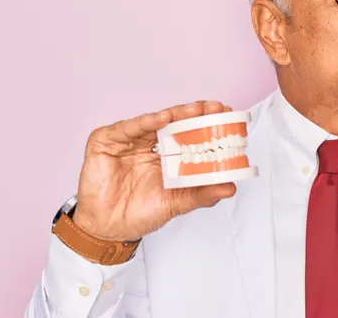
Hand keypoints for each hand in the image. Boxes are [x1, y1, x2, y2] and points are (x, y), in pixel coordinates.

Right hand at [71, 101, 236, 241]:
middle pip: (176, 123)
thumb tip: (230, 187)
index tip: (228, 117)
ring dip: (178, 113)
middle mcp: (149, 143)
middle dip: (197, 114)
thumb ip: (203, 194)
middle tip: (216, 108)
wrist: (108, 229)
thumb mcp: (178, 202)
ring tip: (197, 110)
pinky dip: (147, 121)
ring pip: (155, 121)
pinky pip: (129, 127)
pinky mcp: (106, 141)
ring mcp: (128, 140)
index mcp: (167, 155)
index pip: (190, 134)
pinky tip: (164, 118)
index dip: (208, 125)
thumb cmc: (140, 213)